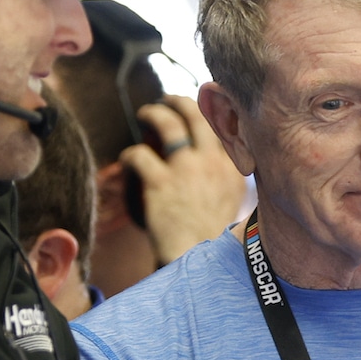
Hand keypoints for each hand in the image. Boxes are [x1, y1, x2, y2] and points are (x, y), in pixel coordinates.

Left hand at [123, 96, 246, 265]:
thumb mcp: (233, 201)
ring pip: (168, 124)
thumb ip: (227, 176)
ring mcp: (186, 170)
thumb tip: (219, 159)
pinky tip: (128, 159)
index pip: (225, 124)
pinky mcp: (160, 183)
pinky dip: (131, 154)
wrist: (200, 259)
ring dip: (154, 113)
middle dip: (180, 101)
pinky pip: (140, 154)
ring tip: (146, 113)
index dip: (212, 109)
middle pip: (197, 115)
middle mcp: (211, 162)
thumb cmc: (213, 236)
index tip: (203, 103)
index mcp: (232, 167)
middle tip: (169, 100)